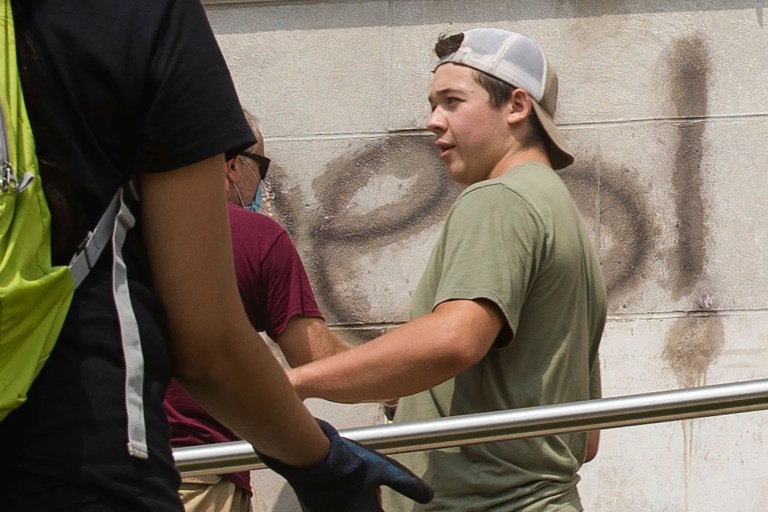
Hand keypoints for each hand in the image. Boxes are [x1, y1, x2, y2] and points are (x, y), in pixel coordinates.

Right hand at [258, 418, 432, 510]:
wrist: (311, 457)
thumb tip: (430, 497)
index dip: (383, 510)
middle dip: (373, 506)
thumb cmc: (350, 464)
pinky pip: (333, 510)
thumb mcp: (386, 470)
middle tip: (374, 493)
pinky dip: (341, 504)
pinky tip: (341, 492)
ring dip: (359, 506)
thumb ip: (408, 485)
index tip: (381, 502)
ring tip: (356, 492)